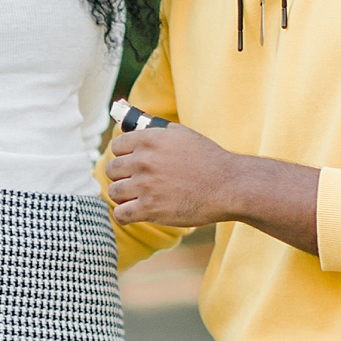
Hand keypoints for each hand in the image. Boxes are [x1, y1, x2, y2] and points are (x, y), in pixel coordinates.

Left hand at [107, 124, 320, 254]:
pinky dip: (124, 215)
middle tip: (133, 183)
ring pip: (114, 192)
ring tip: (134, 199)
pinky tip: (133, 214)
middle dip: (121, 177)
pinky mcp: (150, 208)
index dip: (123, 156)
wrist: (229, 185)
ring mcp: (145, 185)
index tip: (130, 165)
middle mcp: (144, 160)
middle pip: (111, 170)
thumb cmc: (208, 159)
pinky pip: (121, 214)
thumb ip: (156, 131)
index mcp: (149, 139)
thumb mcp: (182, 134)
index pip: (116, 147)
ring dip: (123, 197)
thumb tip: (135, 125)